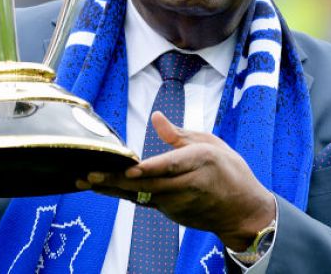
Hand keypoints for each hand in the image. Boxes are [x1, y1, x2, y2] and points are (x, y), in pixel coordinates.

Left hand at [77, 112, 276, 250]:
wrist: (243, 211)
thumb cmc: (230, 172)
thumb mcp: (211, 144)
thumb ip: (179, 134)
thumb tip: (156, 117)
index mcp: (201, 161)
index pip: (170, 166)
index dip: (148, 169)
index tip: (128, 168)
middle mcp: (188, 184)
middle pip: (148, 184)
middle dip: (117, 180)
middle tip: (90, 174)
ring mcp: (179, 202)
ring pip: (141, 195)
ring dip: (113, 188)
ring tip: (87, 180)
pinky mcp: (172, 212)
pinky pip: (144, 201)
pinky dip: (123, 194)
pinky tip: (102, 187)